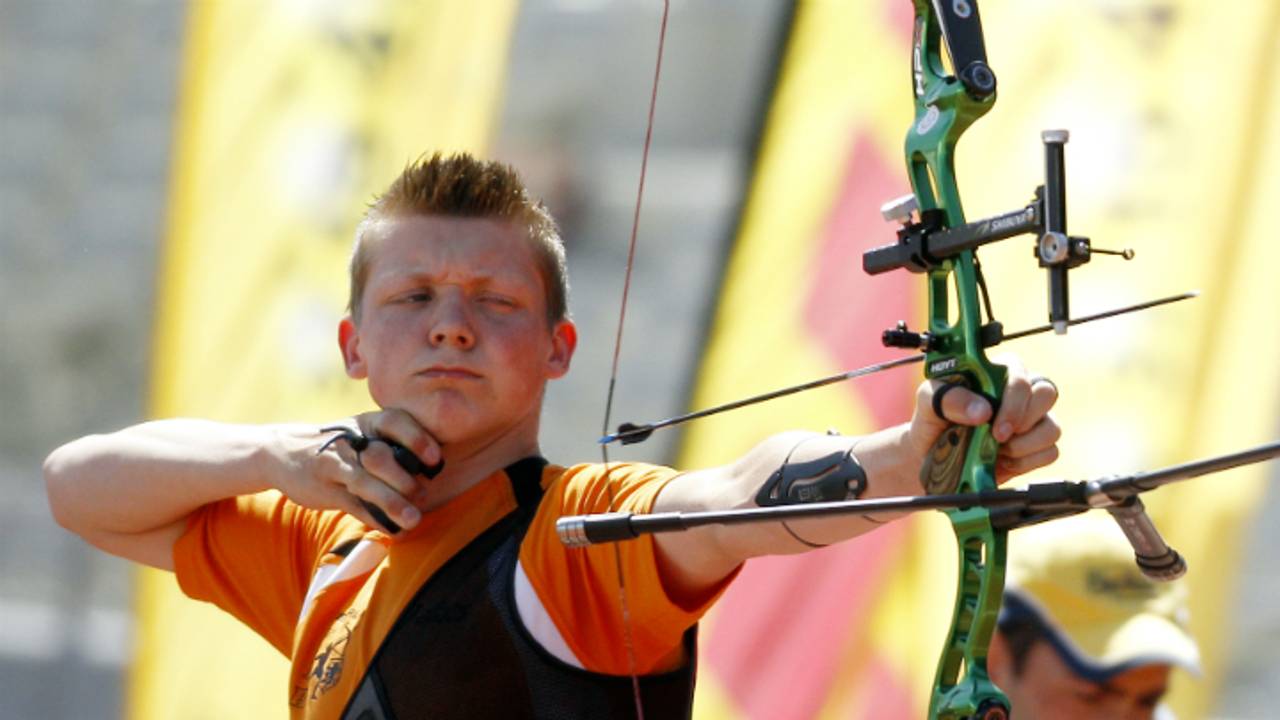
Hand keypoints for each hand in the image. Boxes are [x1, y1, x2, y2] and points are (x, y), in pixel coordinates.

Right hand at [274, 409, 442, 532]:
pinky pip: (353, 506)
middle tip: (423, 495)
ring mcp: (335, 466)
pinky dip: (375, 519)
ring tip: (414, 520)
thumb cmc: (341, 447)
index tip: (434, 460)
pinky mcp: (325, 491)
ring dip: (392, 503)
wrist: (284, 453)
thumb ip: (392, 446)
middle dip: (405, 480)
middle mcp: (350, 442)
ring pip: (365, 484)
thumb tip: (432, 472)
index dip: (417, 439)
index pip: (394, 421)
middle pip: (380, 458)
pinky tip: (393, 530)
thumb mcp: (362, 434)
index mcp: (366, 423)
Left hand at [905, 357, 1060, 482]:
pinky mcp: (1035, 447)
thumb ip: (950, 398)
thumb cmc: (932, 421)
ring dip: (1024, 445)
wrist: (931, 457)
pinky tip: (1003, 461)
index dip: (1013, 397)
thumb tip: (983, 411)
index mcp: (995, 373)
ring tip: (996, 449)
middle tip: (997, 437)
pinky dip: (1026, 462)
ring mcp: (1031, 421)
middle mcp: (1019, 394)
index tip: (992, 420)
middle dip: (1024, 419)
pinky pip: (1050, 452)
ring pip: (1052, 428)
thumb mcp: (929, 402)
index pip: (1020, 373)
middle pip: (1047, 394)